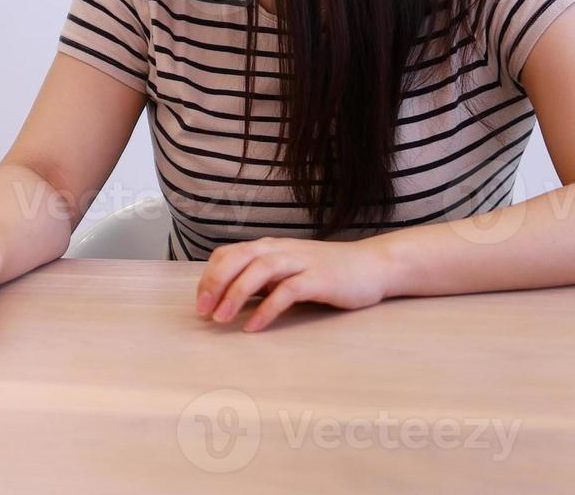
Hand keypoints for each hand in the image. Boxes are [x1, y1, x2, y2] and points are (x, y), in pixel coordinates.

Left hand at [195, 237, 390, 331]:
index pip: (229, 254)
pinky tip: (254, 327)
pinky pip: (287, 291)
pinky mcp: (319, 279)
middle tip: (203, 311)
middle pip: (239, 257)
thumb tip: (231, 297)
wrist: (374, 266)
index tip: (200, 303)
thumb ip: (263, 280)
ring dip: (236, 294)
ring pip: (259, 270)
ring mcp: (301, 262)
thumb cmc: (328, 272)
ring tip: (221, 319)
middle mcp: (282, 250)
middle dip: (215, 282)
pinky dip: (267, 309)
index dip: (210, 276)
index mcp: (271, 247)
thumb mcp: (290, 271)